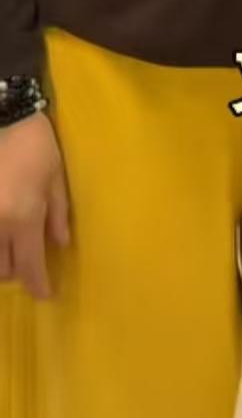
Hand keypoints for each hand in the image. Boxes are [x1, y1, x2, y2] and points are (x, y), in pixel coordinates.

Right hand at [0, 113, 69, 299]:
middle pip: (4, 269)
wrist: (6, 121)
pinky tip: (5, 236)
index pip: (31, 264)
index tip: (46, 296)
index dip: (38, 285)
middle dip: (19, 273)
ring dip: (2, 262)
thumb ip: (58, 215)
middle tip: (32, 265)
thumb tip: (60, 246)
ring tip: (14, 250)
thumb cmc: (38, 147)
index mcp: (25, 217)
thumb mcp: (56, 179)